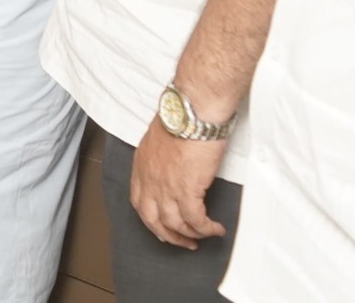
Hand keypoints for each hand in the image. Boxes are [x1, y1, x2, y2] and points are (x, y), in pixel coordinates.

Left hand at [131, 120, 229, 249]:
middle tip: (183, 241)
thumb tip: (172, 164)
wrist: (193, 112)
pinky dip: (206, 229)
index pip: (139, 200)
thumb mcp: (160, 137)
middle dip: (168, 235)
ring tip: (203, 236)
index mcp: (142, 165)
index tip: (160, 226)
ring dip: (190, 235)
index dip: (150, 218)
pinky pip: (196, 220)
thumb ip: (161, 155)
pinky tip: (215, 229)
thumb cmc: (182, 117)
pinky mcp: (187, 190)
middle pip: (152, 219)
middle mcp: (150, 178)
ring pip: (174, 224)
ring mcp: (166, 186)